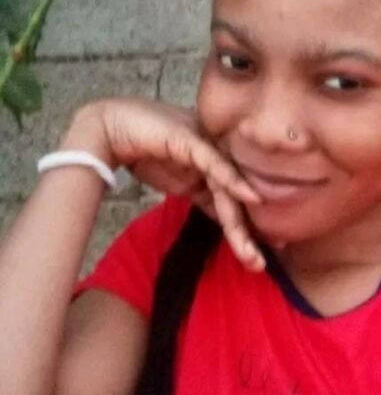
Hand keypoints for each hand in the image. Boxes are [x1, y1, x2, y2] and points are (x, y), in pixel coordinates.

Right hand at [62, 99, 264, 270]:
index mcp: (214, 167)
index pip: (232, 201)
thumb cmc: (141, 151)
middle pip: (233, 199)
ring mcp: (205, 146)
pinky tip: (252, 198)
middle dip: (245, 234)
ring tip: (251, 252)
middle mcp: (215, 156)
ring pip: (227, 188)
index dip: (244, 229)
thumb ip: (202, 196)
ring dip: (239, 221)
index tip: (255, 258)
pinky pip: (216, 164)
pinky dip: (234, 180)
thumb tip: (221, 220)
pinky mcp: (193, 139)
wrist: (109, 130)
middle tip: (258, 265)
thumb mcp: (179, 182)